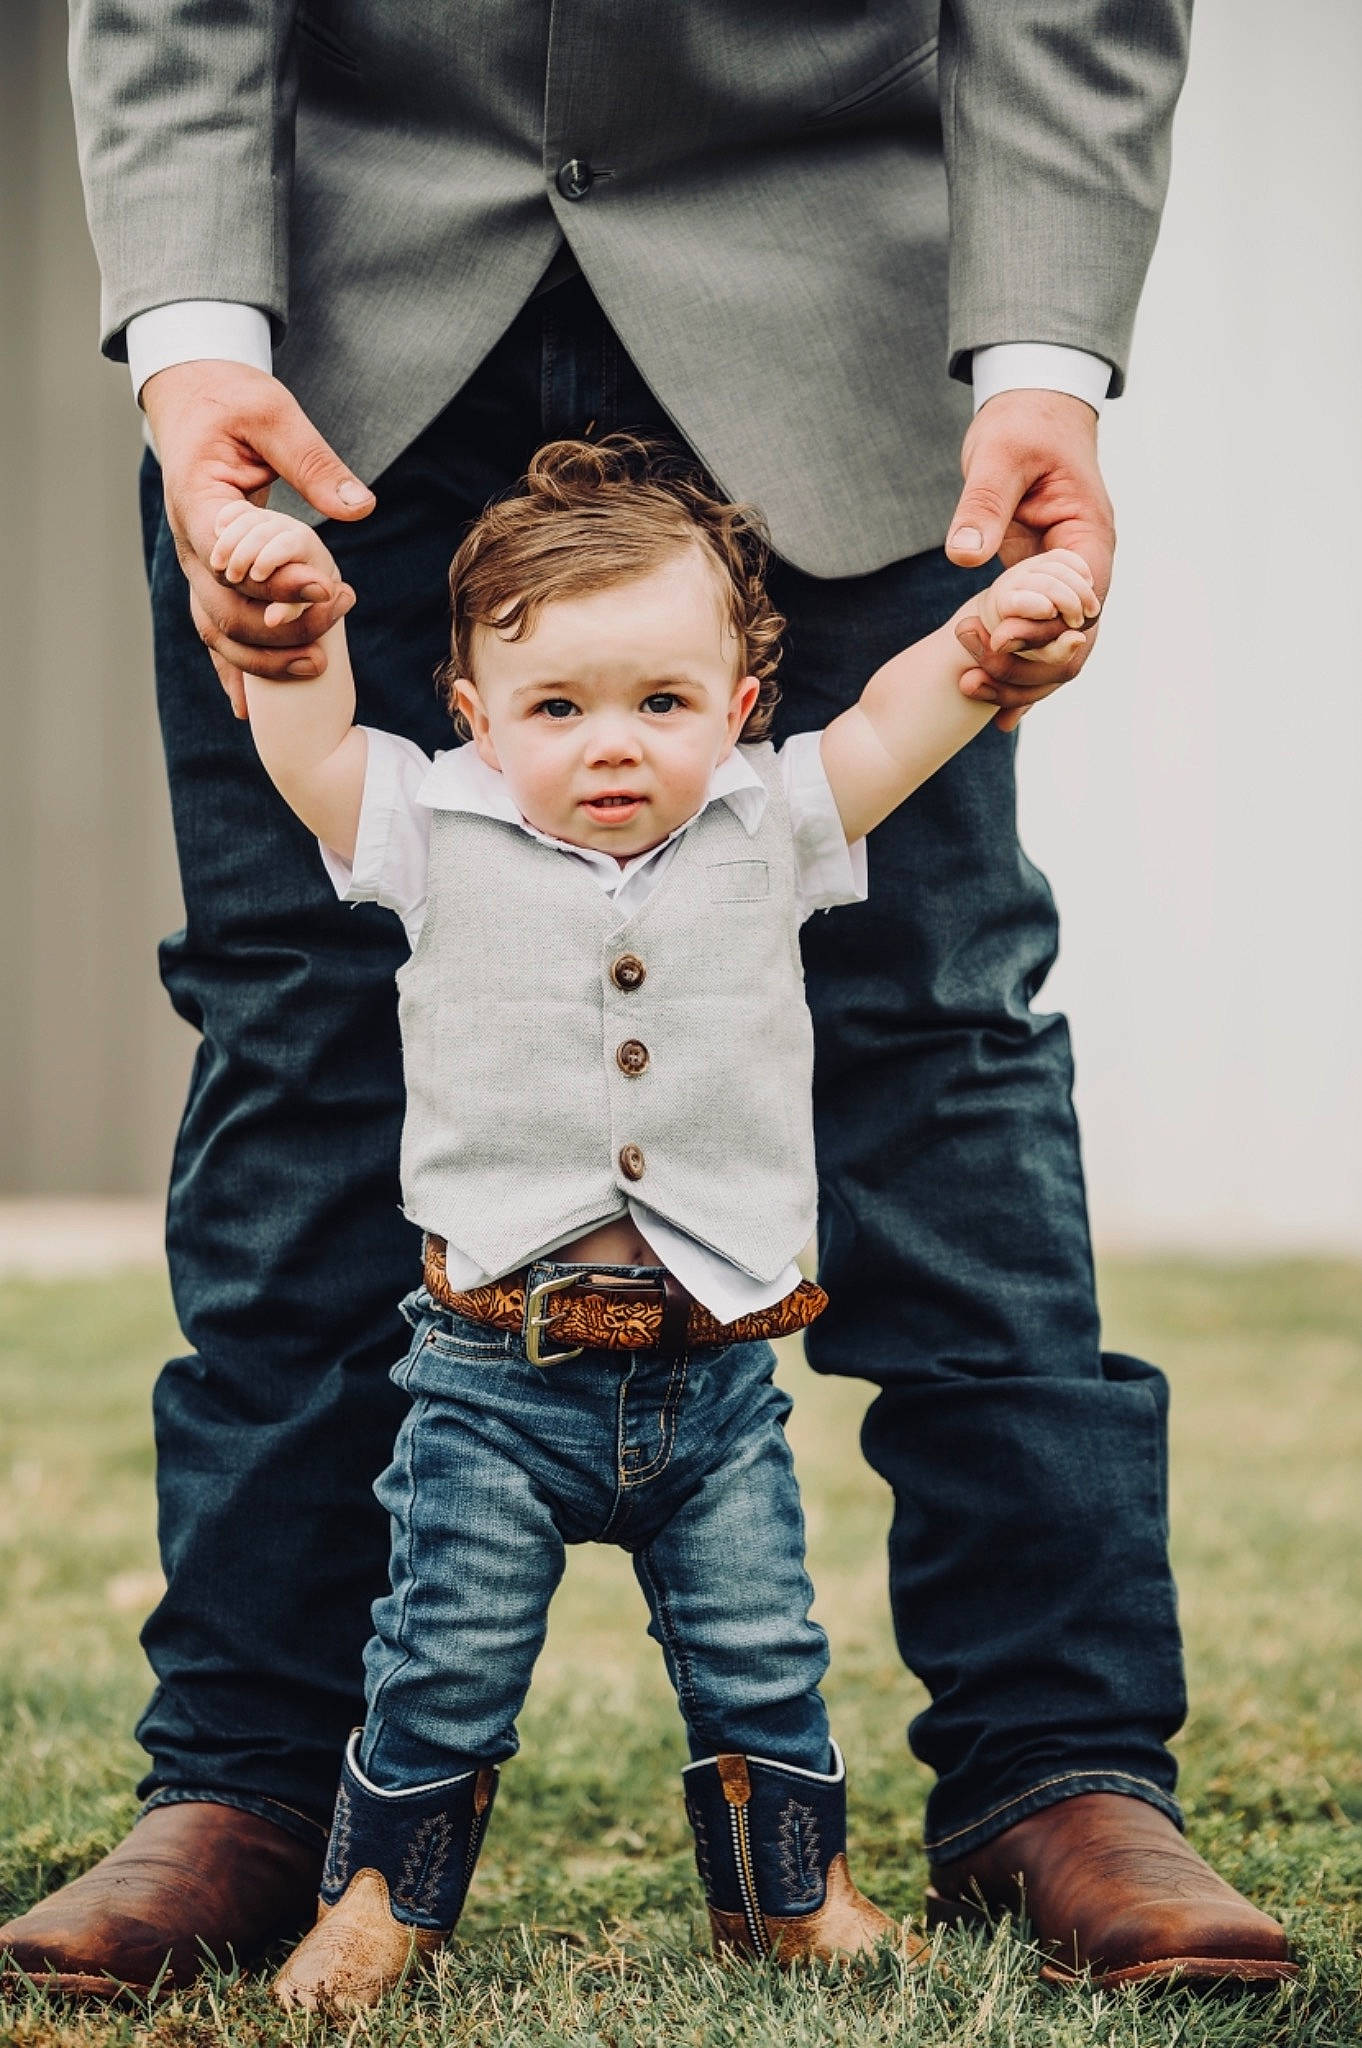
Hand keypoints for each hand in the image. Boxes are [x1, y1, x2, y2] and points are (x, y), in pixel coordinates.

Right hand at [141, 360, 372, 716]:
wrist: (194, 399)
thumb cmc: (232, 401)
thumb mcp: (274, 415)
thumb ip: (313, 461)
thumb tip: (360, 507)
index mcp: (198, 505)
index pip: (232, 562)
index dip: (277, 584)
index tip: (325, 587)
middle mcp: (191, 546)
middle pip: (224, 610)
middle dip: (281, 627)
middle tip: (339, 615)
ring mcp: (197, 567)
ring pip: (217, 632)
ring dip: (262, 659)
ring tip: (316, 667)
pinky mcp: (211, 577)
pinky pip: (217, 632)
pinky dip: (235, 670)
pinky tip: (252, 709)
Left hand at [945, 388, 1115, 731]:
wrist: (1032, 413)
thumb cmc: (1023, 425)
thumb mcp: (1000, 455)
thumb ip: (984, 503)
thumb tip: (963, 555)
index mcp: (1089, 539)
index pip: (1082, 607)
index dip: (1043, 631)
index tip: (996, 639)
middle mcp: (1087, 571)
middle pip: (1074, 645)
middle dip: (1026, 669)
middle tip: (971, 673)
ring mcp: (1066, 586)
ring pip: (1059, 655)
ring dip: (1019, 680)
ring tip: (968, 687)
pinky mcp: (1041, 591)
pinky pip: (1039, 644)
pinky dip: (1018, 674)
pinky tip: (993, 710)